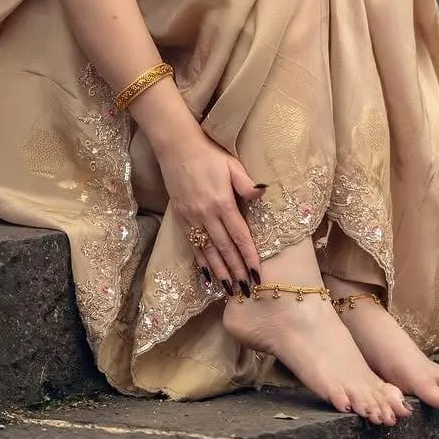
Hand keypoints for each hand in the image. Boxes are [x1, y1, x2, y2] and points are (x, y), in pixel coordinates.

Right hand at [158, 133, 264, 293]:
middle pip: (225, 249)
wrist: (176, 147)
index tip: (258, 273)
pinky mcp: (181, 219)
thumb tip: (262, 193)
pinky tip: (207, 276)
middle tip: (247, 290)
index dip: (249, 256)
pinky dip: (201, 263)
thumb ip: (246, 184)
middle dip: (237, 271)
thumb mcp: (232, 165)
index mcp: (222, 203)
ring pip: (208, 252)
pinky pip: (193, 246)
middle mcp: (206, 215)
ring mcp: (192, 219)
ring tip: (229, 290)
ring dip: (220, 272)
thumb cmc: (208, 154)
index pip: (239, 236)